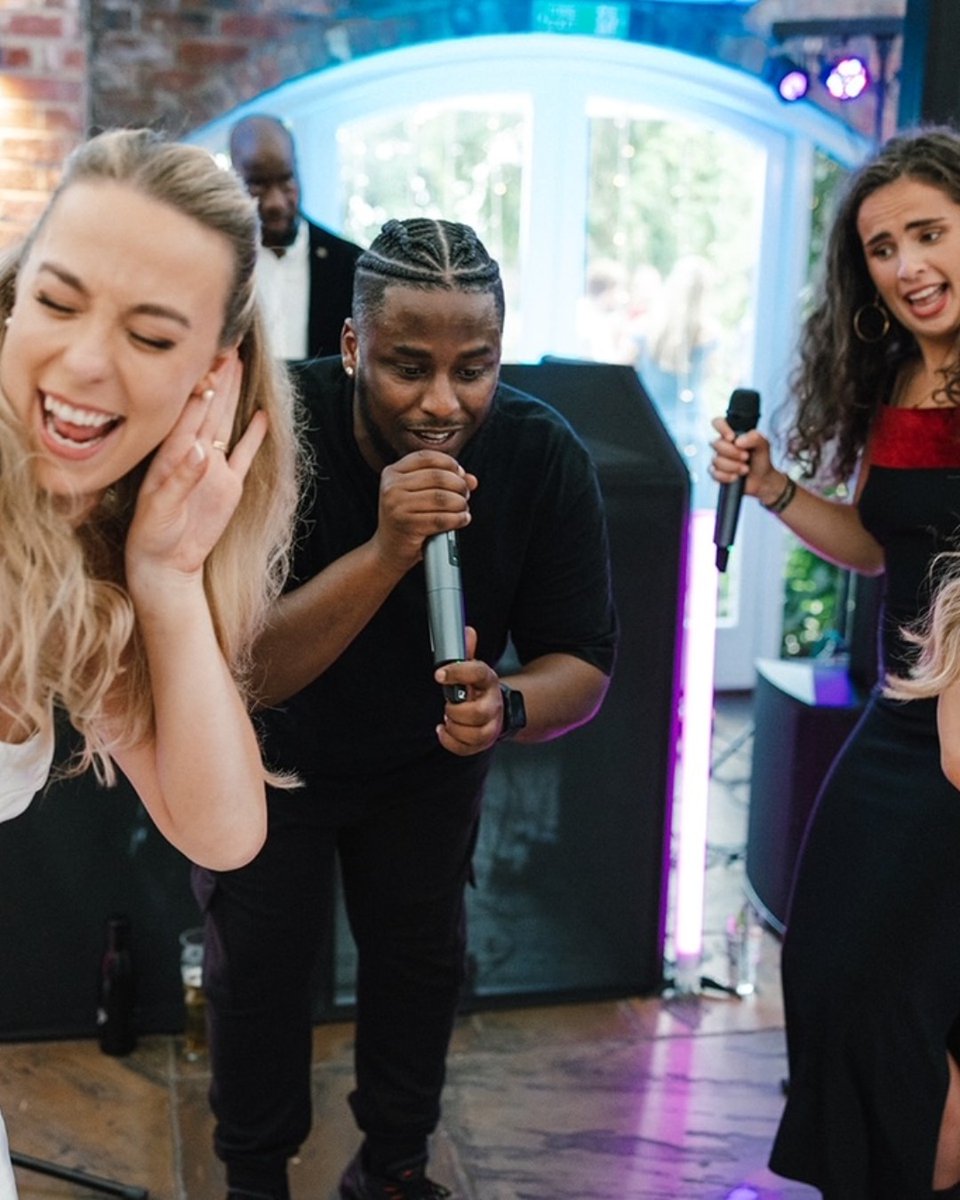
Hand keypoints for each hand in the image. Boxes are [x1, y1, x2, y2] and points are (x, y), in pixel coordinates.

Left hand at [125, 352, 266, 594]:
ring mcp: (213, 468)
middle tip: (229, 344)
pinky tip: (260, 415)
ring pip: (226, 423)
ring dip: (234, 395)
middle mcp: (193, 454)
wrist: (167, 565)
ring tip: (242, 365)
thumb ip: (180, 479)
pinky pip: (244, 454)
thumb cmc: (153, 537)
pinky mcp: (229, 485)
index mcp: (172, 455)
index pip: (188, 412)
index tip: (210, 358)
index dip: (200, 385)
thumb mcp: (162, 510)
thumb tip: (200, 449)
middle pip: (209, 407)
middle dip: (219, 377)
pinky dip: (253, 435)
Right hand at [373, 450, 476, 574]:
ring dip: (460, 503)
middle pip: (438, 476)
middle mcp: (392, 486)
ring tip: (463, 508)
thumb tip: (471, 479)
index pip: (426, 457)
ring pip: (442, 497)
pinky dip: (458, 519)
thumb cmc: (407, 520)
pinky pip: (441, 519)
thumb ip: (444, 482)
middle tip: (465, 494)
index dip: (449, 463)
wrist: (388, 550)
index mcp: (392, 473)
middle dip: (459, 485)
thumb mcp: (419, 495)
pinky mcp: (407, 525)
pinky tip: (462, 519)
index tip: (460, 473)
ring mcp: (397, 506)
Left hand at [434, 626, 503, 755]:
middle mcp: (493, 705)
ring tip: (448, 719)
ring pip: (477, 734)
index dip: (459, 673)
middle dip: (457, 711)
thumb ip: (467, 652)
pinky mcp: (484, 742)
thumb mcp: (473, 668)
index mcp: (489, 682)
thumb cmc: (478, 689)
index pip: (480, 673)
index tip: (439, 674)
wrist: (498, 709)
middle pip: (480, 712)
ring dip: (455, 728)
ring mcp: (491, 725)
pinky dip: (451, 742)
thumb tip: (467, 631)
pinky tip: (443, 730)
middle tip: (448, 705)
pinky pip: (468, 748)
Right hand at [709, 415, 776, 497]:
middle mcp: (722, 445)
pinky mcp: (716, 473)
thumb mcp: (763, 445)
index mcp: (731, 434)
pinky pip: (714, 473)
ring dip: (733, 466)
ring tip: (745, 469)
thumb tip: (737, 441)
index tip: (732, 437)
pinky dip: (727, 476)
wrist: (762, 479)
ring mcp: (717, 459)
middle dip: (733, 452)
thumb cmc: (760, 459)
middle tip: (746, 457)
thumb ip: (754, 437)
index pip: (718, 422)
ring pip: (716, 460)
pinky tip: (736, 477)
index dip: (721, 428)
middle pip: (716, 443)